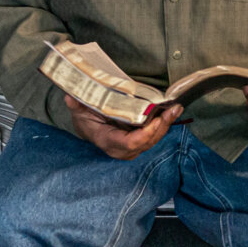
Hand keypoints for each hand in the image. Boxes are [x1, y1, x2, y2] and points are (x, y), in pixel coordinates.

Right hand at [65, 96, 181, 160]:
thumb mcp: (78, 108)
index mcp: (107, 141)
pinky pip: (154, 135)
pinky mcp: (139, 141)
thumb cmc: (85, 117)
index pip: (129, 144)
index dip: (144, 135)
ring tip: (176, 108)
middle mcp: (121, 149)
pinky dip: (163, 123)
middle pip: (146, 142)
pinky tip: (171, 111)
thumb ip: (76, 104)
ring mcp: (131, 147)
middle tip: (172, 110)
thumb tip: (71, 98)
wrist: (88, 125)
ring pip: (153, 139)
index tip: (156, 121)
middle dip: (161, 127)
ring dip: (166, 124)